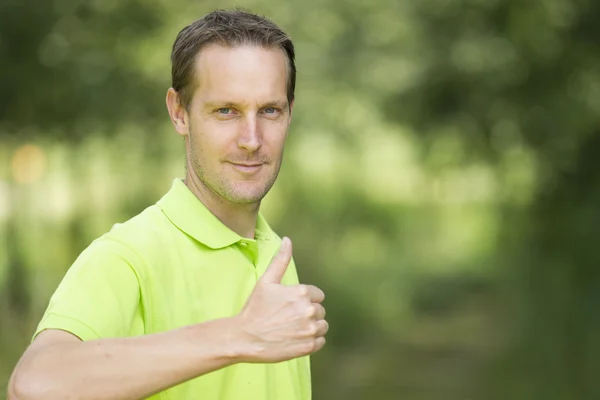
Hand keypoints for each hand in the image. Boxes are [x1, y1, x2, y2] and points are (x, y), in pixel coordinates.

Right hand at [236, 237, 327, 362]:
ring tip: (292, 329)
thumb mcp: (266, 281)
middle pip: (320, 310)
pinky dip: (312, 341)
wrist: (245, 338)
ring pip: (322, 326)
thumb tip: (287, 240)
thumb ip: (280, 260)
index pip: (318, 295)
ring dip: (311, 327)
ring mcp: (309, 329)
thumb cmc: (255, 308)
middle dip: (307, 313)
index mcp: (301, 293)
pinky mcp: (308, 346)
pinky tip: (296, 339)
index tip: (290, 305)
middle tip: (288, 318)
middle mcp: (308, 310)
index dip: (305, 299)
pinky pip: (320, 341)